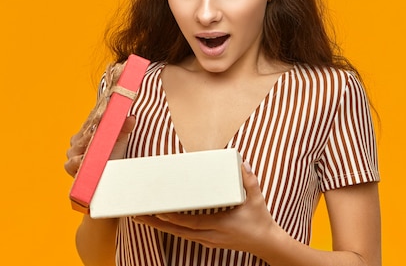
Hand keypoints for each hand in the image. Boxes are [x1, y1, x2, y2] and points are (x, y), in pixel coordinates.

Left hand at [133, 163, 278, 253]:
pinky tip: (162, 222)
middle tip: (139, 214)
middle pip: (178, 231)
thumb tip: (242, 163)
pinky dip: (172, 229)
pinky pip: (185, 235)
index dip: (173, 218)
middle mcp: (210, 236)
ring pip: (179, 234)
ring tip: (144, 217)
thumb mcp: (256, 199)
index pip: (190, 223)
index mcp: (219, 225)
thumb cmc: (260, 220)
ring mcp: (208, 240)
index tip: (158, 211)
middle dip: (157, 223)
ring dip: (161, 226)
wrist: (266, 243)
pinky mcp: (207, 241)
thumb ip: (249, 180)